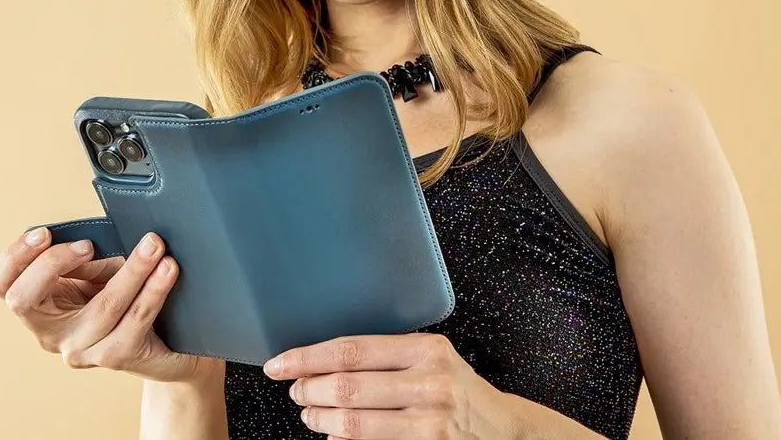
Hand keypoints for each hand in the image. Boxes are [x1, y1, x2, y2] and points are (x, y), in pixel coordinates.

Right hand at [0, 226, 222, 382]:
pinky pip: (136, 319)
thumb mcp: (96, 272)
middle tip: (87, 244)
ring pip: (101, 307)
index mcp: (39, 306)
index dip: (13, 258)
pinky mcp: (117, 357)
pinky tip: (167, 268)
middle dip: (50, 264)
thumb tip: (91, 233)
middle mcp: (51, 333)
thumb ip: (84, 254)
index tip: (43, 234)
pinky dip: (154, 289)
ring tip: (154, 245)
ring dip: (132, 270)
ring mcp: (81, 350)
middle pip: (23, 300)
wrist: (164, 345)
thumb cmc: (125, 300)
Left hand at [261, 333, 519, 438]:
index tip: (278, 364)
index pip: (352, 350)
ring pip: (353, 423)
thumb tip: (320, 363)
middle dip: (309, 390)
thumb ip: (387, 355)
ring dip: (321, 419)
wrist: (501, 430)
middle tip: (297, 391)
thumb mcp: (431, 358)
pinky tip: (334, 435)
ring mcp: (430, 421)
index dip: (308, 357)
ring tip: (310, 413)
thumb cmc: (456, 388)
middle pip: (347, 386)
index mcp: (425, 350)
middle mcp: (430, 383)